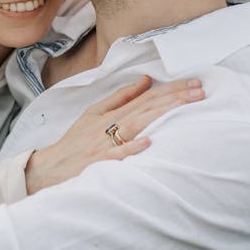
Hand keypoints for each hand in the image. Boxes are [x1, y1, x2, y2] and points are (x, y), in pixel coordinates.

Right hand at [24, 75, 204, 193]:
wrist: (48, 168)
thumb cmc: (74, 142)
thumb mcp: (93, 113)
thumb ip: (120, 97)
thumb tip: (145, 80)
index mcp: (109, 113)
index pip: (145, 97)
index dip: (170, 89)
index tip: (194, 83)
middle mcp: (108, 126)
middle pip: (145, 108)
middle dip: (173, 97)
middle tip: (200, 90)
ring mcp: (104, 145)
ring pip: (135, 125)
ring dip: (159, 115)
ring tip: (183, 106)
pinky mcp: (98, 163)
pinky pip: (116, 156)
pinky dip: (131, 148)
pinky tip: (148, 142)